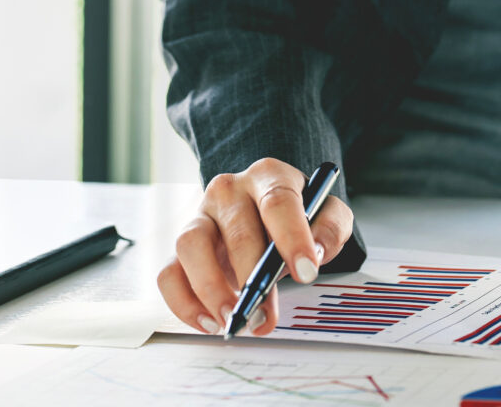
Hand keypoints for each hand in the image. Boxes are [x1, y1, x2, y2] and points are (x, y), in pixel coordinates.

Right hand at [158, 158, 353, 336]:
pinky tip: (209, 323)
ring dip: (210, 288)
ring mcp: (200, 216)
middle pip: (236, 232)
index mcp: (267, 177)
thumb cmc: (295, 216)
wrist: (264, 213)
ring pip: (190, 245)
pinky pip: (169, 272)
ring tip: (232, 319)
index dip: (292, 237)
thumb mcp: (326, 212)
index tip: (306, 273)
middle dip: (252, 279)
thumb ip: (330, 226)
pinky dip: (183, 302)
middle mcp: (228, 191)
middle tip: (266, 316)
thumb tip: (314, 251)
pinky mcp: (182, 246)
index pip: (278, 201)